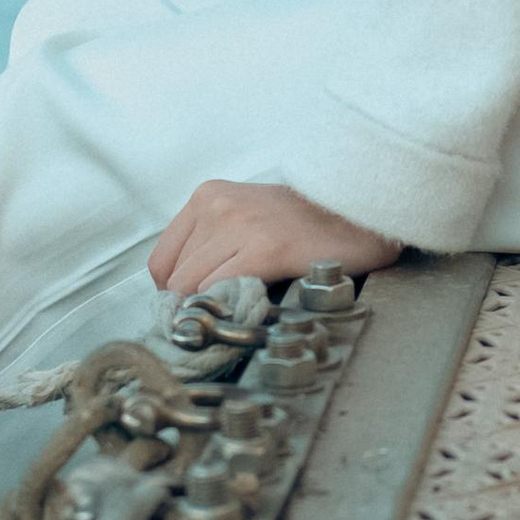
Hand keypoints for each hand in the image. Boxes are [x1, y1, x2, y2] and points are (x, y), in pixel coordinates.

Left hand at [147, 180, 402, 301]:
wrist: (358, 212)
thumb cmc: (305, 223)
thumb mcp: (245, 218)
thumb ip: (212, 246)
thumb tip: (182, 297)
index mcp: (207, 196)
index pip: (162, 261)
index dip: (173, 294)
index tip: (195, 310)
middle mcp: (217, 205)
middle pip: (174, 279)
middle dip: (191, 308)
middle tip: (218, 323)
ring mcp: (240, 224)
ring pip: (192, 288)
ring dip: (210, 311)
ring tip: (236, 317)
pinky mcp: (266, 247)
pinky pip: (221, 290)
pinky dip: (227, 309)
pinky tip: (247, 311)